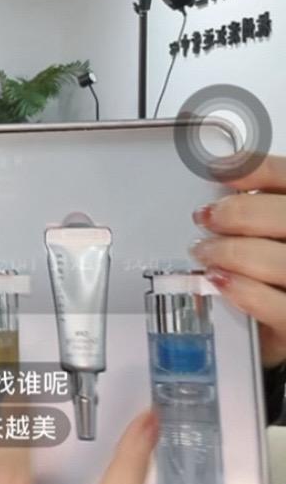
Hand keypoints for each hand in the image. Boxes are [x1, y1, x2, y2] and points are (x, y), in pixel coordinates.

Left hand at [189, 153, 285, 366]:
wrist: (281, 315)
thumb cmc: (274, 269)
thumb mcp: (266, 228)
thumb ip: (255, 203)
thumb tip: (222, 171)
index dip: (253, 168)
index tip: (218, 168)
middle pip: (283, 216)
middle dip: (238, 213)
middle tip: (207, 218)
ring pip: (277, 261)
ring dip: (230, 253)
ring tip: (205, 252)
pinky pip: (275, 305)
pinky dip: (243, 290)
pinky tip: (220, 280)